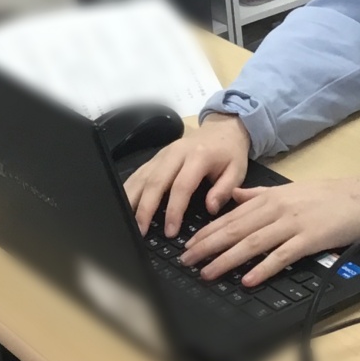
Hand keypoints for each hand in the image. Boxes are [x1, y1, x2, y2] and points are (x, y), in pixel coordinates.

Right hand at [124, 113, 250, 240]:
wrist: (222, 128)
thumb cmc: (230, 153)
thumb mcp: (237, 170)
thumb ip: (224, 190)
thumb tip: (210, 209)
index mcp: (198, 157)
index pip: (181, 186)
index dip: (174, 210)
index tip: (170, 231)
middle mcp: (176, 153)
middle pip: (155, 181)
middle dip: (145, 208)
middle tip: (140, 231)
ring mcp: (162, 154)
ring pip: (142, 177)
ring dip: (132, 199)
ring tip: (126, 222)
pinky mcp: (155, 157)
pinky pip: (138, 173)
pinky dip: (128, 189)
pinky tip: (123, 204)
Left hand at [182, 175, 359, 286]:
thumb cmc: (326, 196)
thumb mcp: (288, 190)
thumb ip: (258, 195)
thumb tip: (232, 196)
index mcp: (269, 198)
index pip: (231, 216)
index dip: (207, 232)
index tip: (189, 245)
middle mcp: (276, 210)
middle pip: (235, 230)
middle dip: (208, 246)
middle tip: (187, 261)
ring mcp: (292, 224)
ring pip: (252, 243)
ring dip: (227, 259)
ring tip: (208, 272)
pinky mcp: (309, 239)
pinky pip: (281, 256)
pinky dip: (263, 268)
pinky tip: (248, 279)